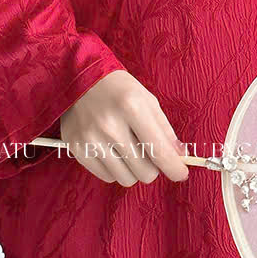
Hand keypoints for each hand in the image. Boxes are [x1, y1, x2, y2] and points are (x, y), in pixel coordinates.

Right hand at [59, 69, 189, 185]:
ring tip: (128, 150)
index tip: (181, 173)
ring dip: (133, 169)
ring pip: (126, 179)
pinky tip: (111, 150)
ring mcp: (90, 139)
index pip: (160, 151)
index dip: (175, 168)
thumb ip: (165, 130)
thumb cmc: (118, 89)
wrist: (79, 78)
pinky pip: (107, 177)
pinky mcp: (76, 148)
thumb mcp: (147, 100)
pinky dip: (114, 168)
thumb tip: (180, 157)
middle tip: (148, 153)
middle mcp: (110, 125)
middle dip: (152, 167)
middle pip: (145, 172)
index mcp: (132, 107)